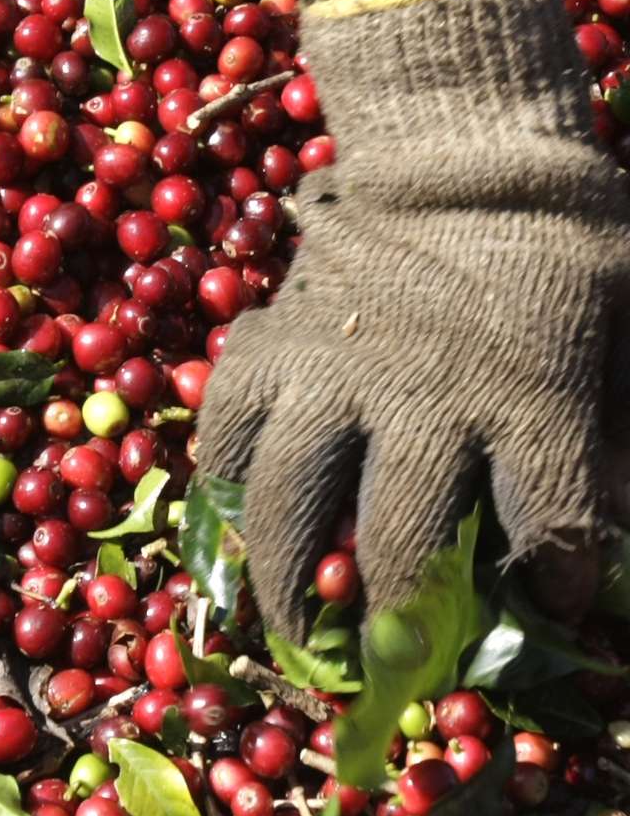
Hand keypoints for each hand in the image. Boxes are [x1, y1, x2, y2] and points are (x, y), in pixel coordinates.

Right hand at [196, 0, 629, 637]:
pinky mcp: (270, 341)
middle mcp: (421, 394)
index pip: (550, 526)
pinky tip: (236, 513)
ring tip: (285, 632)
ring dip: (284, 582)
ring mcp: (331, 368)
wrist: (459, 145)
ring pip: (287, 500)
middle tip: (391, 669)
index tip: (545, 608)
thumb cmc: (560, 238)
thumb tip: (622, 527)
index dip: (552, 584)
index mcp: (528, 392)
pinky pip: (227, 428)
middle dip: (399, 625)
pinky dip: (225, 479)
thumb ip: (627, 421)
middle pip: (399, 542)